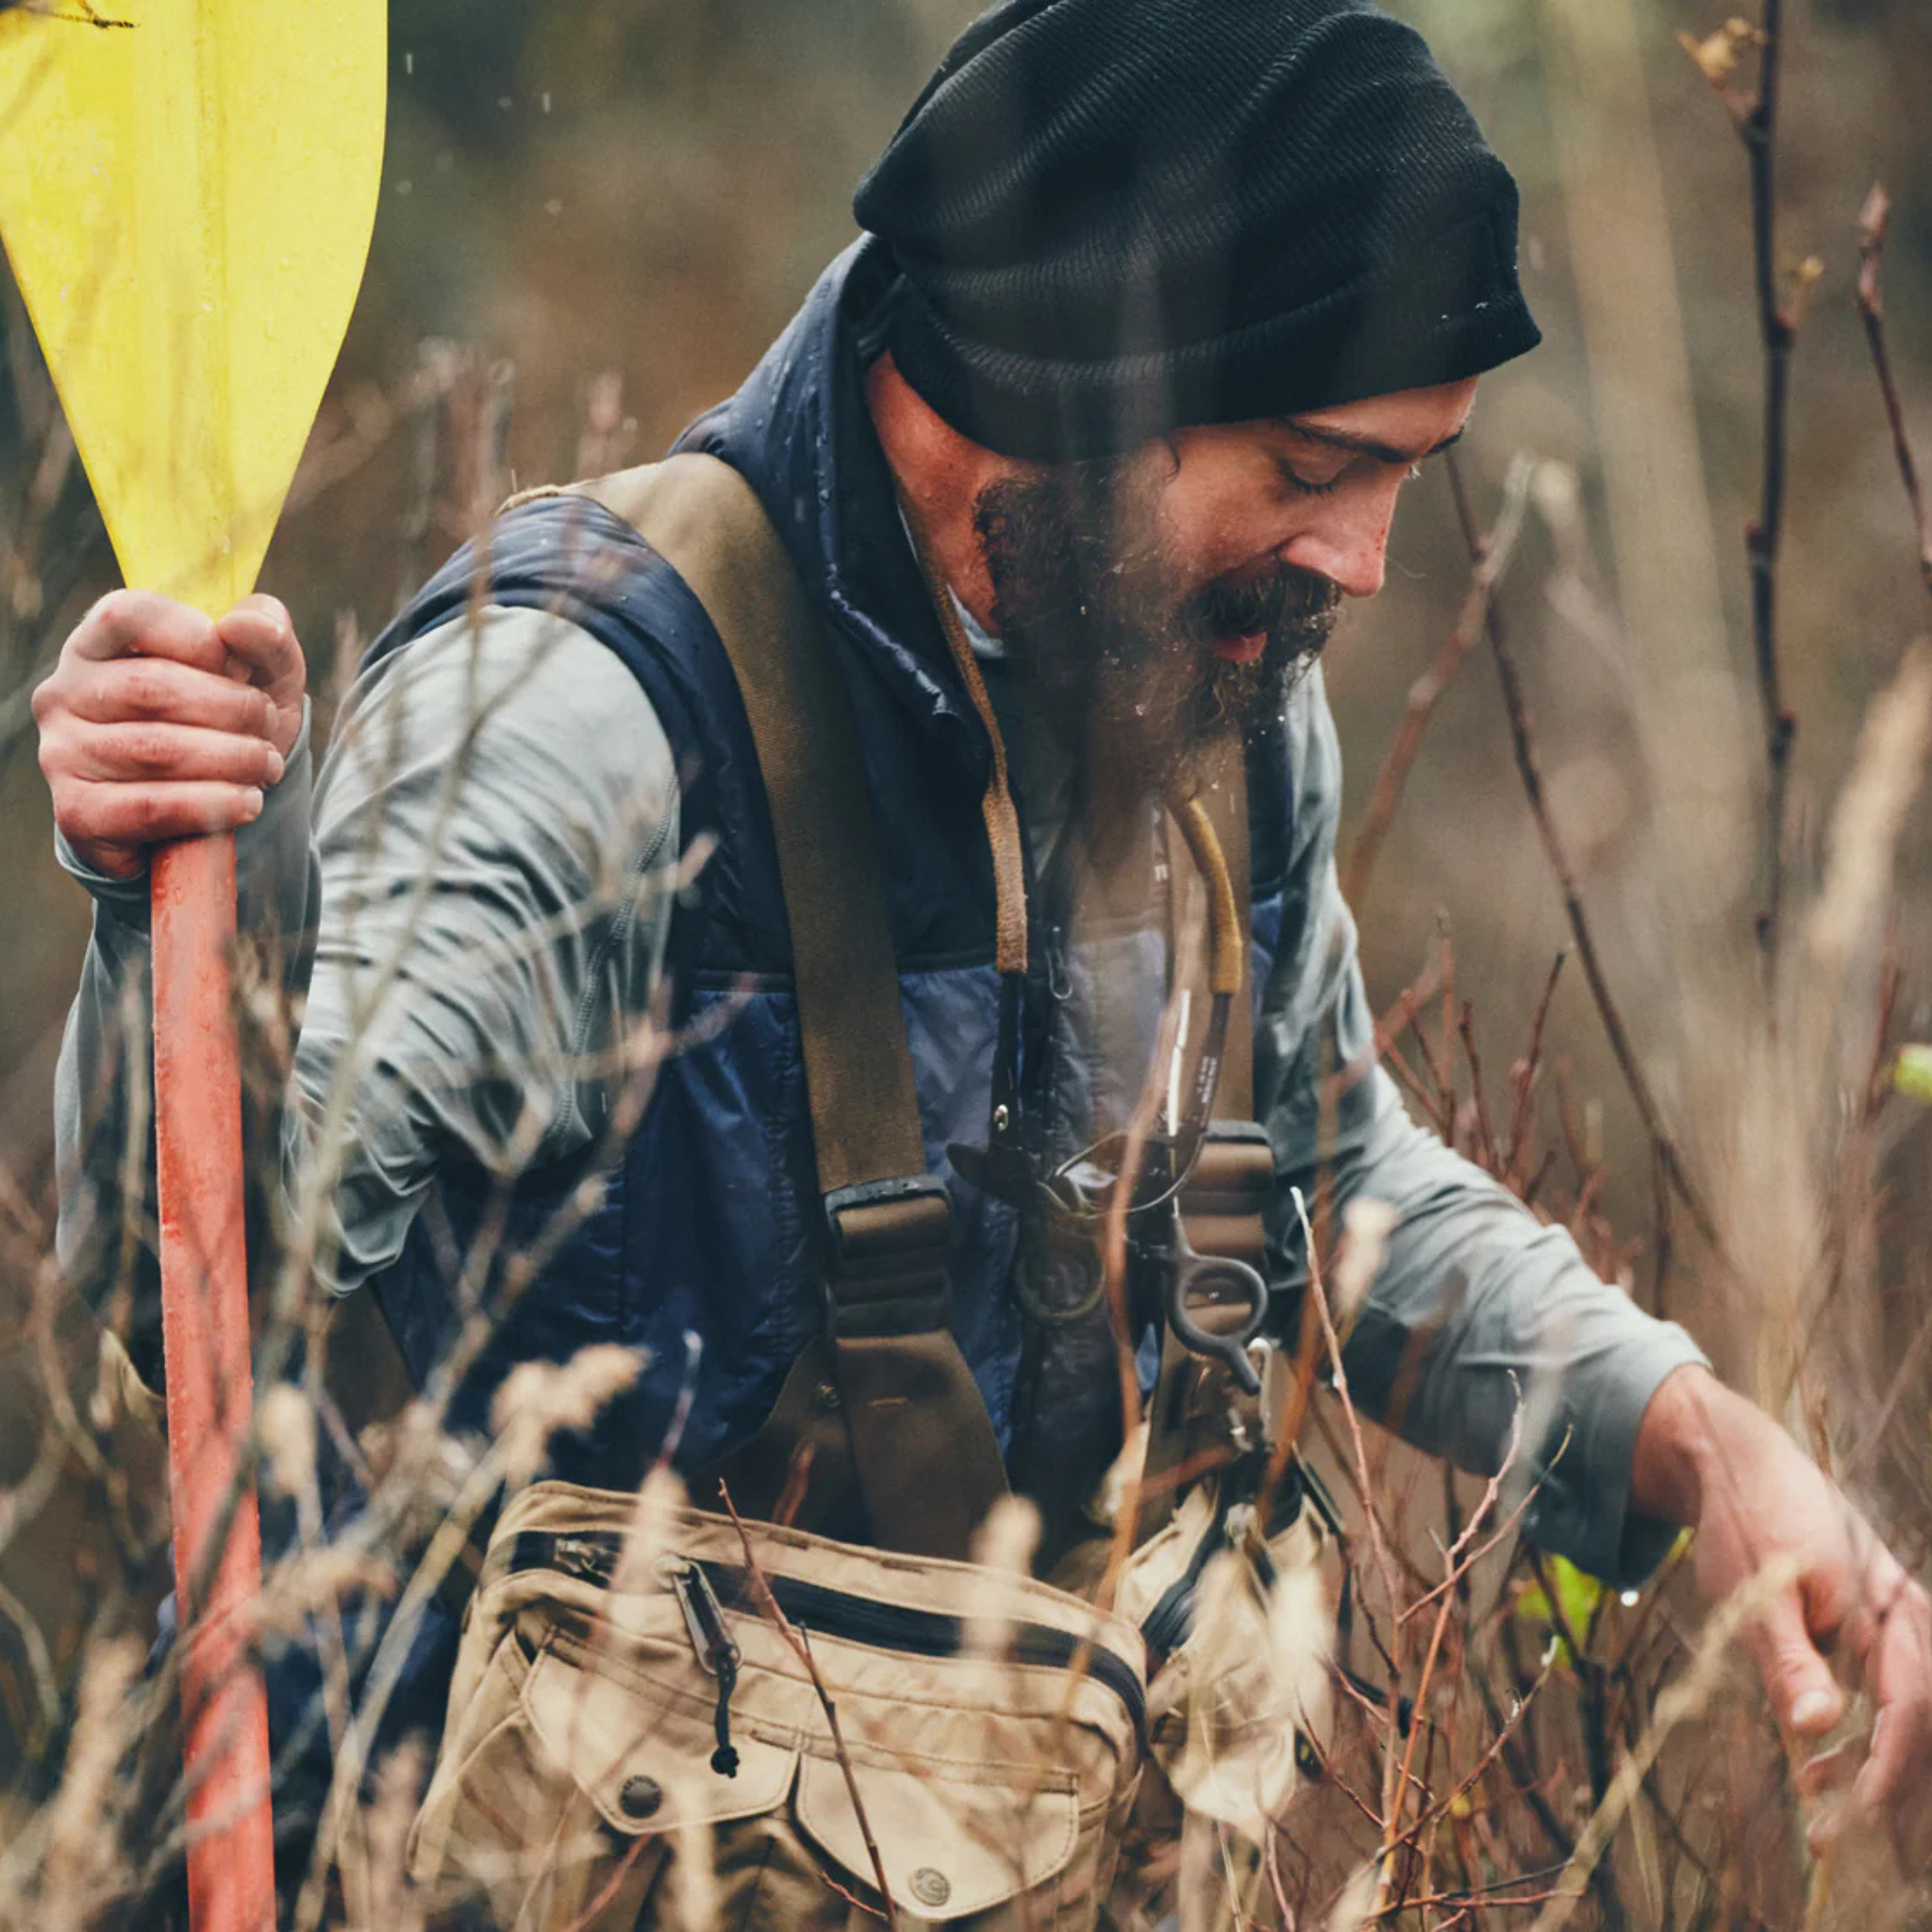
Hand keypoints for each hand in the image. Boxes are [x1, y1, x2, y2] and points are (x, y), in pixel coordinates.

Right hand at [34, 590, 305, 879]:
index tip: (242, 670)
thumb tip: (241, 626)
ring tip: (267, 766)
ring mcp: (63, 753)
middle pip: (151, 688)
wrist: (213, 807)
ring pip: (155, 750)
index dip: (200, 640)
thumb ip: (265, 635)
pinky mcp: (78, 813)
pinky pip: (150, 808)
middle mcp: (65, 693)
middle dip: (233, 709)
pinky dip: (213, 806)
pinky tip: (246, 803)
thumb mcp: (264, 672)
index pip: (129, 615)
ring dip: (233, 760)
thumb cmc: (232, 722)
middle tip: (267, 729)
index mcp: (98, 642)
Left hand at [1633, 1366, 1931, 1861]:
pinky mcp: (1883, 1623)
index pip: (1906, 1711)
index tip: (1843, 1824)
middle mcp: (1908, 1614)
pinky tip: (1817, 1758)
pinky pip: (1896, 1690)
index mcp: (1883, 1608)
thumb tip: (1816, 1728)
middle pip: (1920, 1717)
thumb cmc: (1743, 1525)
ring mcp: (1901, 1616)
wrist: (1743, 1463)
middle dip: (1885, 1782)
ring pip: (1911, 1707)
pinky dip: (1869, 1733)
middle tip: (1828, 1834)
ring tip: (1815, 1801)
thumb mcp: (1752, 1594)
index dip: (1882, 1774)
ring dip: (1877, 1762)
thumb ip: (1788, 1660)